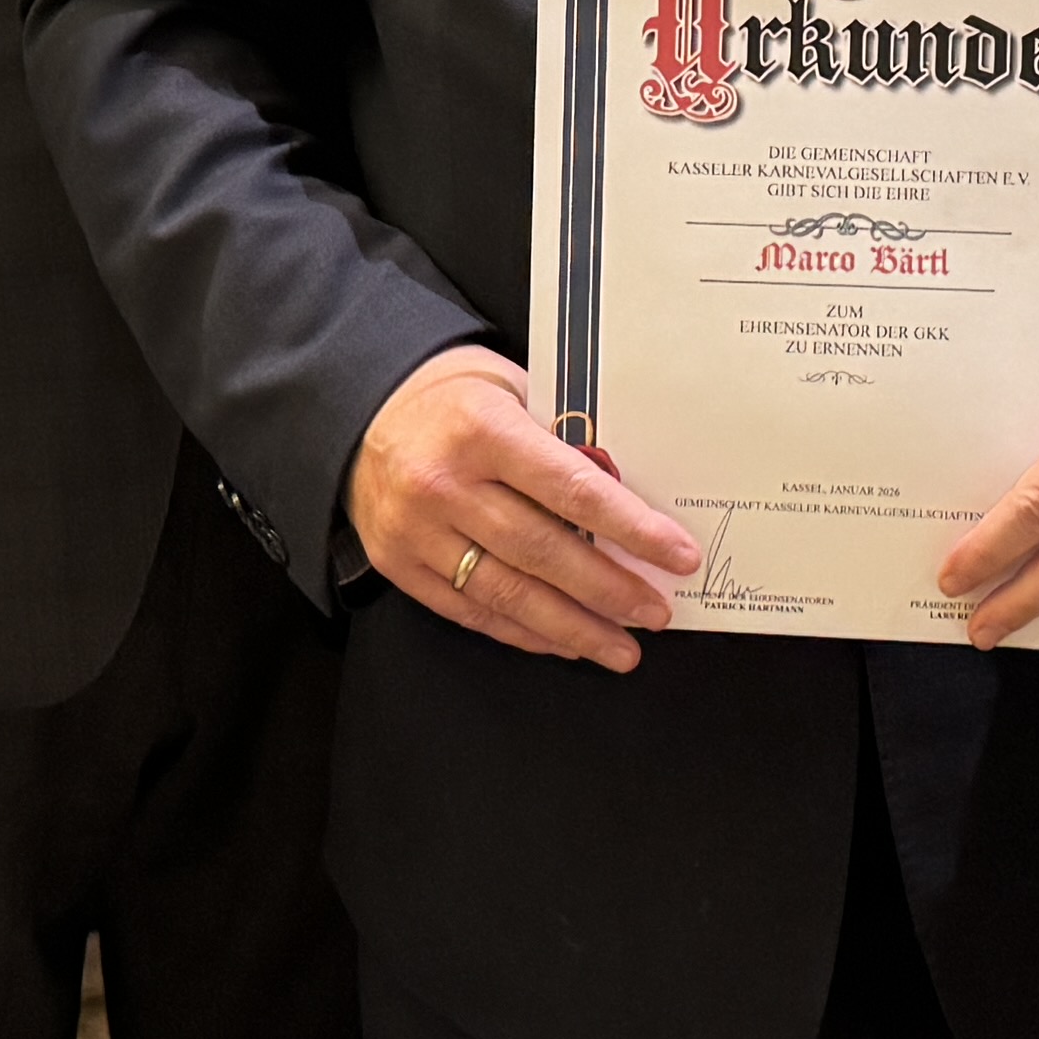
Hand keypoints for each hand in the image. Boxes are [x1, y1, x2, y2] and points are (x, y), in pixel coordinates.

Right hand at [351, 344, 696, 669]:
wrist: (362, 409)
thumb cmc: (454, 399)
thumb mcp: (513, 390)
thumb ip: (563, 438)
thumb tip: (630, 495)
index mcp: (483, 428)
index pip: (572, 489)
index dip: (632, 529)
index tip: (676, 554)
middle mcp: (446, 483)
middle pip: (544, 551)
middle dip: (609, 589)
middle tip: (656, 612)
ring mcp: (418, 530)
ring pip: (510, 593)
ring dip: (574, 627)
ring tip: (621, 648)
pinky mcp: (400, 564)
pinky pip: (472, 610)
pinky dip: (524, 632)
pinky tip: (564, 642)